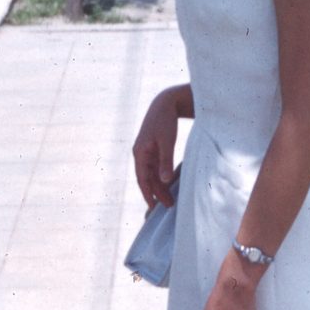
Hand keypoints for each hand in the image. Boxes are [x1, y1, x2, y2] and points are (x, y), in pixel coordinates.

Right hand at [132, 89, 180, 208]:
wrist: (165, 103)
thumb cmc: (165, 121)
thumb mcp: (167, 142)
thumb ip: (165, 161)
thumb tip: (164, 181)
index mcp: (140, 153)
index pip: (142, 178)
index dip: (147, 193)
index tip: (153, 206)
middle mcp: (140, 153)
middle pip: (147, 178)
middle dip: (156, 192)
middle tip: (168, 206)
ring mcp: (145, 151)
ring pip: (151, 173)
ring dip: (159, 186)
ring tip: (170, 198)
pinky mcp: (152, 148)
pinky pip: (155, 167)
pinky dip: (161, 176)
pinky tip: (168, 183)